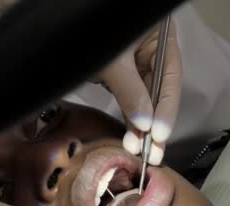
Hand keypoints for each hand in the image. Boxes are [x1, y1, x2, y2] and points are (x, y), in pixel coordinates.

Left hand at [98, 17, 181, 164]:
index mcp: (160, 38)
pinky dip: (129, 118)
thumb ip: (130, 90)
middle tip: (151, 153)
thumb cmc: (90, 34)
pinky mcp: (119, 74)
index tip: (159, 135)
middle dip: (154, 124)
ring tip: (139, 150)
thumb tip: (144, 125)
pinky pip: (128, 99)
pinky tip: (131, 138)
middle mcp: (151, 51)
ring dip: (141, 126)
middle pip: (158, 92)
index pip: (170, 78)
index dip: (166, 109)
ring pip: (143, 99)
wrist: (59, 28)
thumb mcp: (114, 62)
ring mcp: (135, 63)